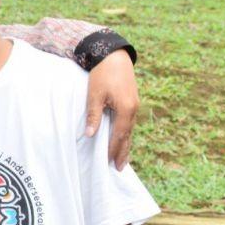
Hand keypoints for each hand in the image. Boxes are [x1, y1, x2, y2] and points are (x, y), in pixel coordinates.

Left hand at [85, 49, 138, 169]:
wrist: (114, 55)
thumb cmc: (102, 74)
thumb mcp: (94, 95)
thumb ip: (93, 115)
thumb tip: (90, 135)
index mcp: (126, 109)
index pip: (118, 135)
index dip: (113, 150)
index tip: (108, 163)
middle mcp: (134, 109)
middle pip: (128, 136)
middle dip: (123, 152)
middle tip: (119, 168)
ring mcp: (135, 105)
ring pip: (129, 129)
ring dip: (125, 144)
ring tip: (122, 159)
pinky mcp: (132, 101)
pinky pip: (129, 122)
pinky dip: (126, 133)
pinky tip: (123, 138)